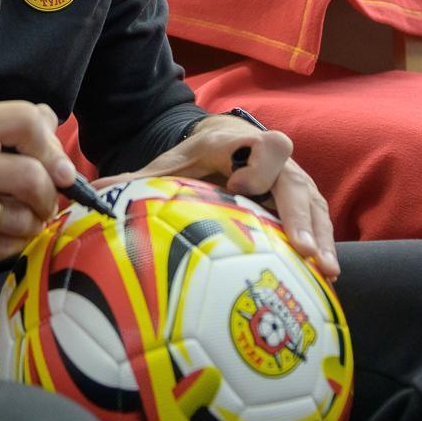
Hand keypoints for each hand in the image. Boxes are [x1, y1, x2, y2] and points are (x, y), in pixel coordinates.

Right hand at [0, 100, 75, 294]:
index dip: (52, 148)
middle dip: (48, 195)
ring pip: (18, 218)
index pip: (23, 119)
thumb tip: (54, 125)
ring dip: (29, 224)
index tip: (60, 170)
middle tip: (43, 204)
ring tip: (15, 220)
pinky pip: (0, 249)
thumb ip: (7, 128)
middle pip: (28, 175)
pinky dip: (10, 246)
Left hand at [90, 115, 338, 278]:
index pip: (264, 146)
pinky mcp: (305, 203)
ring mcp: (295, 182)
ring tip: (325, 272)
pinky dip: (324, 247)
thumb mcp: (170, 163)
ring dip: (320, 238)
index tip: (243, 188)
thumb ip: (137, 178)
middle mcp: (277, 161)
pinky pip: (320, 223)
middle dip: (298, 215)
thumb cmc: (198, 159)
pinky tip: (326, 280)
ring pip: (313, 206)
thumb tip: (95, 192)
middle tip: (300, 250)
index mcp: (242, 145)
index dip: (259, 165)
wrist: (230, 141)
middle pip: (295, 182)